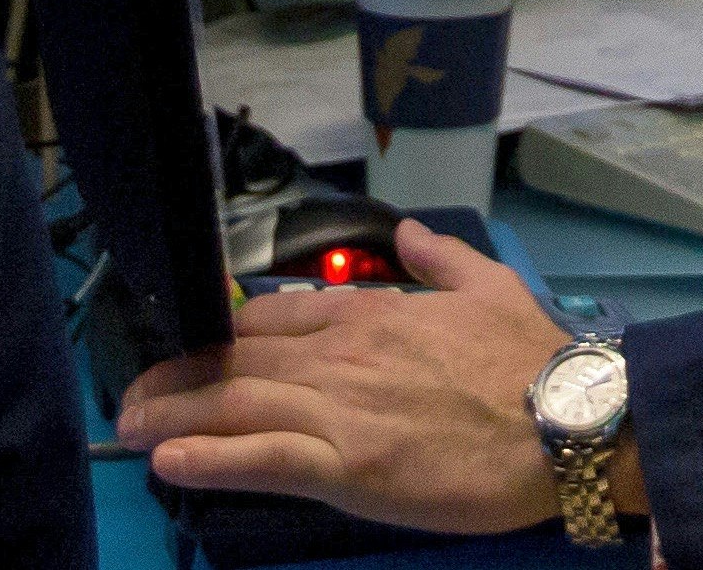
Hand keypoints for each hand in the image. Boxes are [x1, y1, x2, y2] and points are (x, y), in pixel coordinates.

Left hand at [117, 220, 586, 531]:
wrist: (572, 422)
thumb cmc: (535, 361)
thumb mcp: (491, 287)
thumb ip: (441, 259)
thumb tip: (410, 234)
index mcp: (371, 313)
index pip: (272, 319)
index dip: (221, 335)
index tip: (189, 348)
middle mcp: (343, 355)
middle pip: (238, 360)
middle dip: (177, 377)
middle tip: (132, 395)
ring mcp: (342, 410)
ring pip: (237, 406)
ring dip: (174, 415)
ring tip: (130, 427)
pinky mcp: (351, 467)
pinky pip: (265, 459)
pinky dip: (211, 458)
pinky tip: (169, 461)